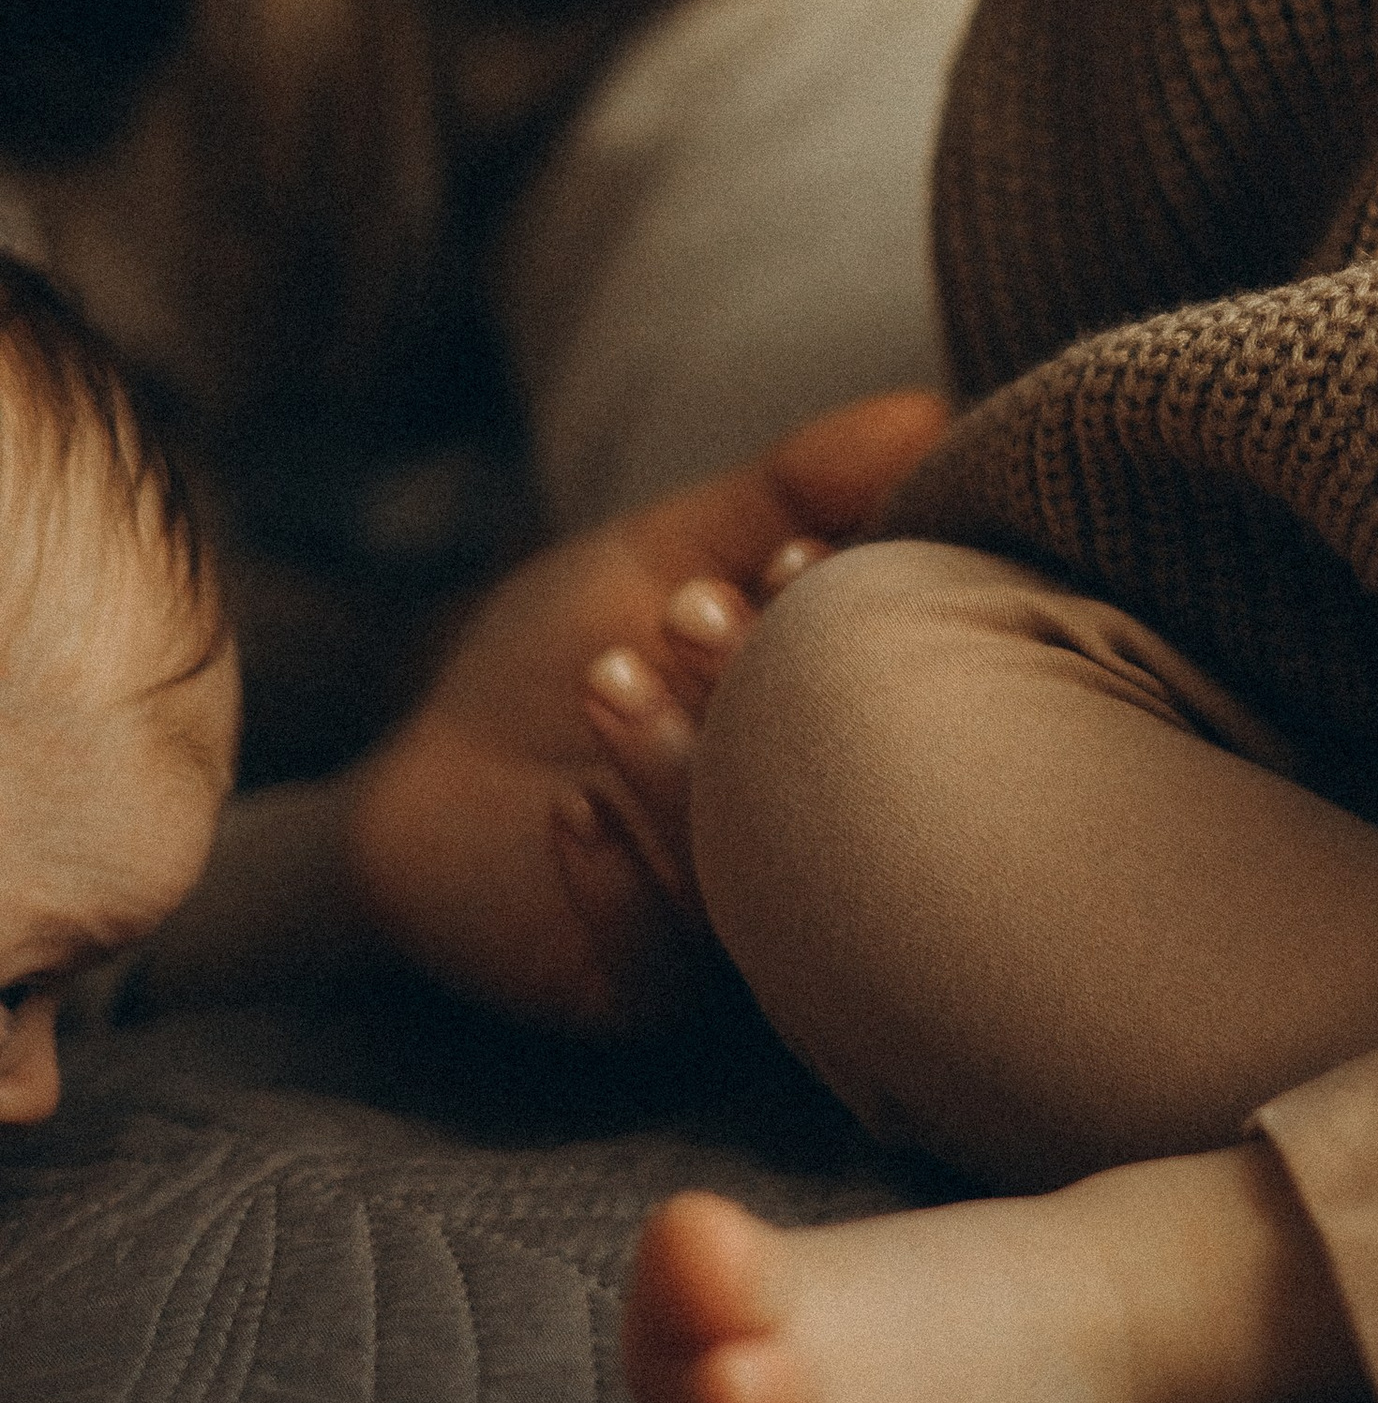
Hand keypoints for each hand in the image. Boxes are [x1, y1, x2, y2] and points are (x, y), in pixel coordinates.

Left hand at [342, 389, 949, 1033]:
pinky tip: (570, 809)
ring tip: (608, 682)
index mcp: (844, 726)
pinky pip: (657, 962)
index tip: (789, 557)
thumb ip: (797, 481)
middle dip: (757, 690)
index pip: (902, 685)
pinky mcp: (637, 994)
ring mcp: (734, 929)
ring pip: (746, 877)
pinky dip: (615, 882)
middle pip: (829, 789)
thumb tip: (928, 407)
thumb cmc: (568, 651)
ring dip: (678, 774)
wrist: (423, 775)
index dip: (857, 621)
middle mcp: (814, 840)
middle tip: (689, 609)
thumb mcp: (675, 543)